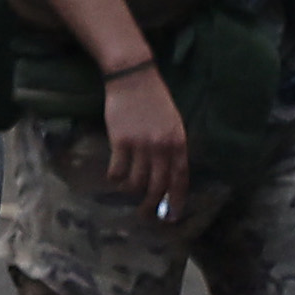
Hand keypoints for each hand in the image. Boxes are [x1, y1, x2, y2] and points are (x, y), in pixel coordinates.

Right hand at [100, 60, 191, 217]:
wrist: (133, 78)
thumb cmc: (154, 99)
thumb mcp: (173, 122)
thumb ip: (173, 147)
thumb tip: (169, 175)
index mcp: (178, 142)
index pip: (180, 179)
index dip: (176, 201)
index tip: (172, 216)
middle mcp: (162, 146)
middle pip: (158, 186)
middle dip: (152, 205)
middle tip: (146, 215)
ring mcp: (141, 144)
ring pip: (137, 182)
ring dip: (131, 191)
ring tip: (127, 191)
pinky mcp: (120, 141)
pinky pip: (118, 170)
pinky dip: (115, 178)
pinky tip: (114, 177)